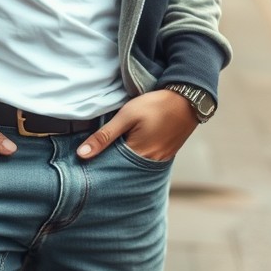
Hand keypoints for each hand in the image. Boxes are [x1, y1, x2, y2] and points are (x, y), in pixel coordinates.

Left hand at [76, 88, 198, 162]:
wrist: (188, 99)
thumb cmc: (156, 105)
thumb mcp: (126, 116)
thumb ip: (104, 136)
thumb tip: (81, 154)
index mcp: (137, 155)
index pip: (110, 168)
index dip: (97, 165)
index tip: (84, 164)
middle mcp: (149, 164)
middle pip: (123, 171)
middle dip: (109, 167)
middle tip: (93, 162)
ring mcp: (160, 161)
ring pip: (134, 168)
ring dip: (122, 163)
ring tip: (109, 156)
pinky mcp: (166, 155)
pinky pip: (146, 163)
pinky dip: (135, 159)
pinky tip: (128, 151)